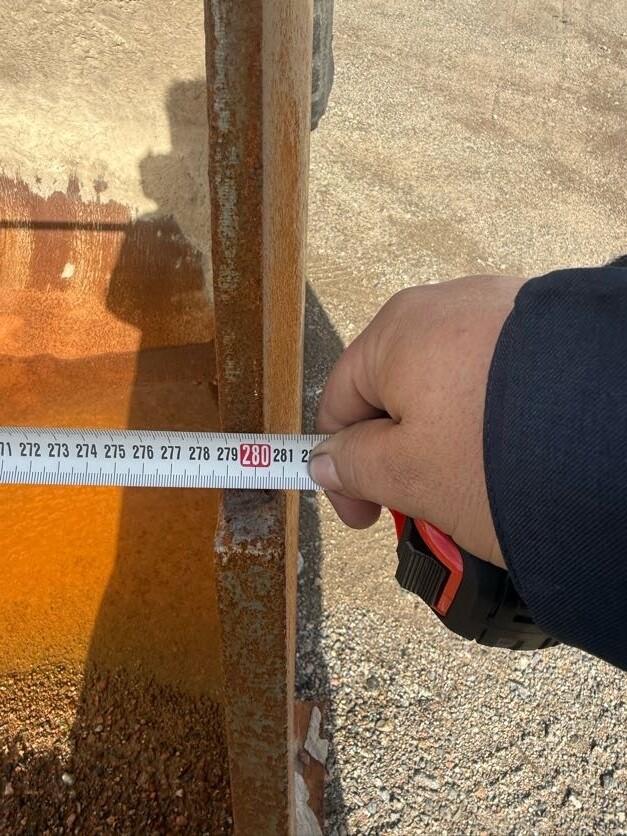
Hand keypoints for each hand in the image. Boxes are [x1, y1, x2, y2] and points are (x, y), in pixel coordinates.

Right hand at [310, 275, 527, 568]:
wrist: (621, 435)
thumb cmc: (497, 454)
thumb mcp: (408, 474)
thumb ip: (354, 466)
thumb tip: (326, 461)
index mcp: (397, 332)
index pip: (340, 402)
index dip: (340, 466)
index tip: (365, 517)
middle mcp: (446, 307)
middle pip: (398, 395)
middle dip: (404, 459)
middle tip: (430, 507)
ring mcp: (503, 312)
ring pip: (451, 393)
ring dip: (451, 447)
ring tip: (484, 491)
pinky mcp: (549, 331)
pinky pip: (498, 383)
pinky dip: (495, 424)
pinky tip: (519, 457)